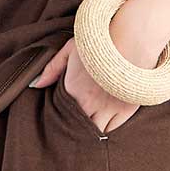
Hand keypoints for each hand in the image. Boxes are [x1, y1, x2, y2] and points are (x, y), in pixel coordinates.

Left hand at [28, 3, 169, 134]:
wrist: (134, 39)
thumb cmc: (101, 41)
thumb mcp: (72, 48)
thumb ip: (52, 68)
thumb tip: (36, 84)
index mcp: (73, 90)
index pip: (63, 116)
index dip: (62, 121)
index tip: (62, 122)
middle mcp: (89, 104)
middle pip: (79, 128)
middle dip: (76, 130)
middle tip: (74, 130)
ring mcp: (109, 109)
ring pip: (96, 132)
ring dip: (92, 131)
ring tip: (89, 130)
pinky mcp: (127, 110)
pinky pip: (114, 129)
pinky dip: (108, 129)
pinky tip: (105, 125)